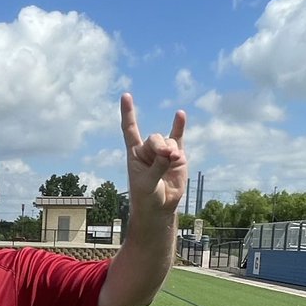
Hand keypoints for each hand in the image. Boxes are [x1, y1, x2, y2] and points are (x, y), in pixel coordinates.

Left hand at [120, 93, 186, 214]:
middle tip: (165, 157)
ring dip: (170, 151)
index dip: (128, 114)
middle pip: (154, 138)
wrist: (158, 209)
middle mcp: (148, 150)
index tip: (126, 96)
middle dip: (160, 147)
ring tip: (172, 161)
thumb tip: (171, 152)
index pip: (130, 130)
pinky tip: (180, 114)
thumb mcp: (148, 184)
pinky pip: (178, 138)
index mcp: (134, 154)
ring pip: (168, 142)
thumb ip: (158, 167)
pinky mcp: (177, 157)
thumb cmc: (146, 198)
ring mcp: (163, 152)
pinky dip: (179, 126)